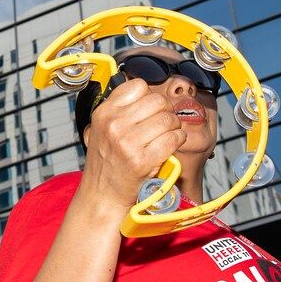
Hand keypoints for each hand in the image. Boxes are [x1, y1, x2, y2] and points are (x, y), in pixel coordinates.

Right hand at [80, 78, 185, 207]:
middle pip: (158, 100)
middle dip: (166, 111)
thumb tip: (149, 93)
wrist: (102, 195)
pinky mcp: (142, 160)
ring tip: (167, 136)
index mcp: (104, 113)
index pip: (138, 86)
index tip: (151, 110)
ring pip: (168, 119)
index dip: (150, 97)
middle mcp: (114, 124)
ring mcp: (127, 142)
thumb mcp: (102, 129)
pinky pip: (174, 138)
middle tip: (164, 124)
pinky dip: (178, 140)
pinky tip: (171, 146)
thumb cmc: (106, 163)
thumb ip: (121, 110)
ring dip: (174, 127)